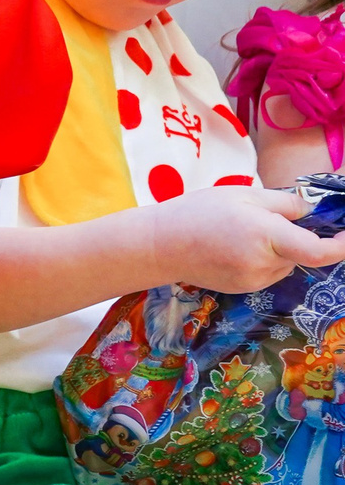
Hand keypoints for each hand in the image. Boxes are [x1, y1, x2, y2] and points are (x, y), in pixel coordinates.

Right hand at [148, 185, 344, 291]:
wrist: (159, 245)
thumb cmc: (198, 212)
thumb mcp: (244, 194)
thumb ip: (286, 203)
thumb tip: (312, 212)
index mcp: (266, 236)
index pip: (318, 251)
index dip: (342, 247)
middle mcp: (263, 264)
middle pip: (300, 254)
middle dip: (295, 238)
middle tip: (262, 220)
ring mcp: (253, 281)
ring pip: (285, 264)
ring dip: (279, 250)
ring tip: (242, 234)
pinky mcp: (244, 289)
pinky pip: (269, 273)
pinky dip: (263, 260)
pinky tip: (234, 250)